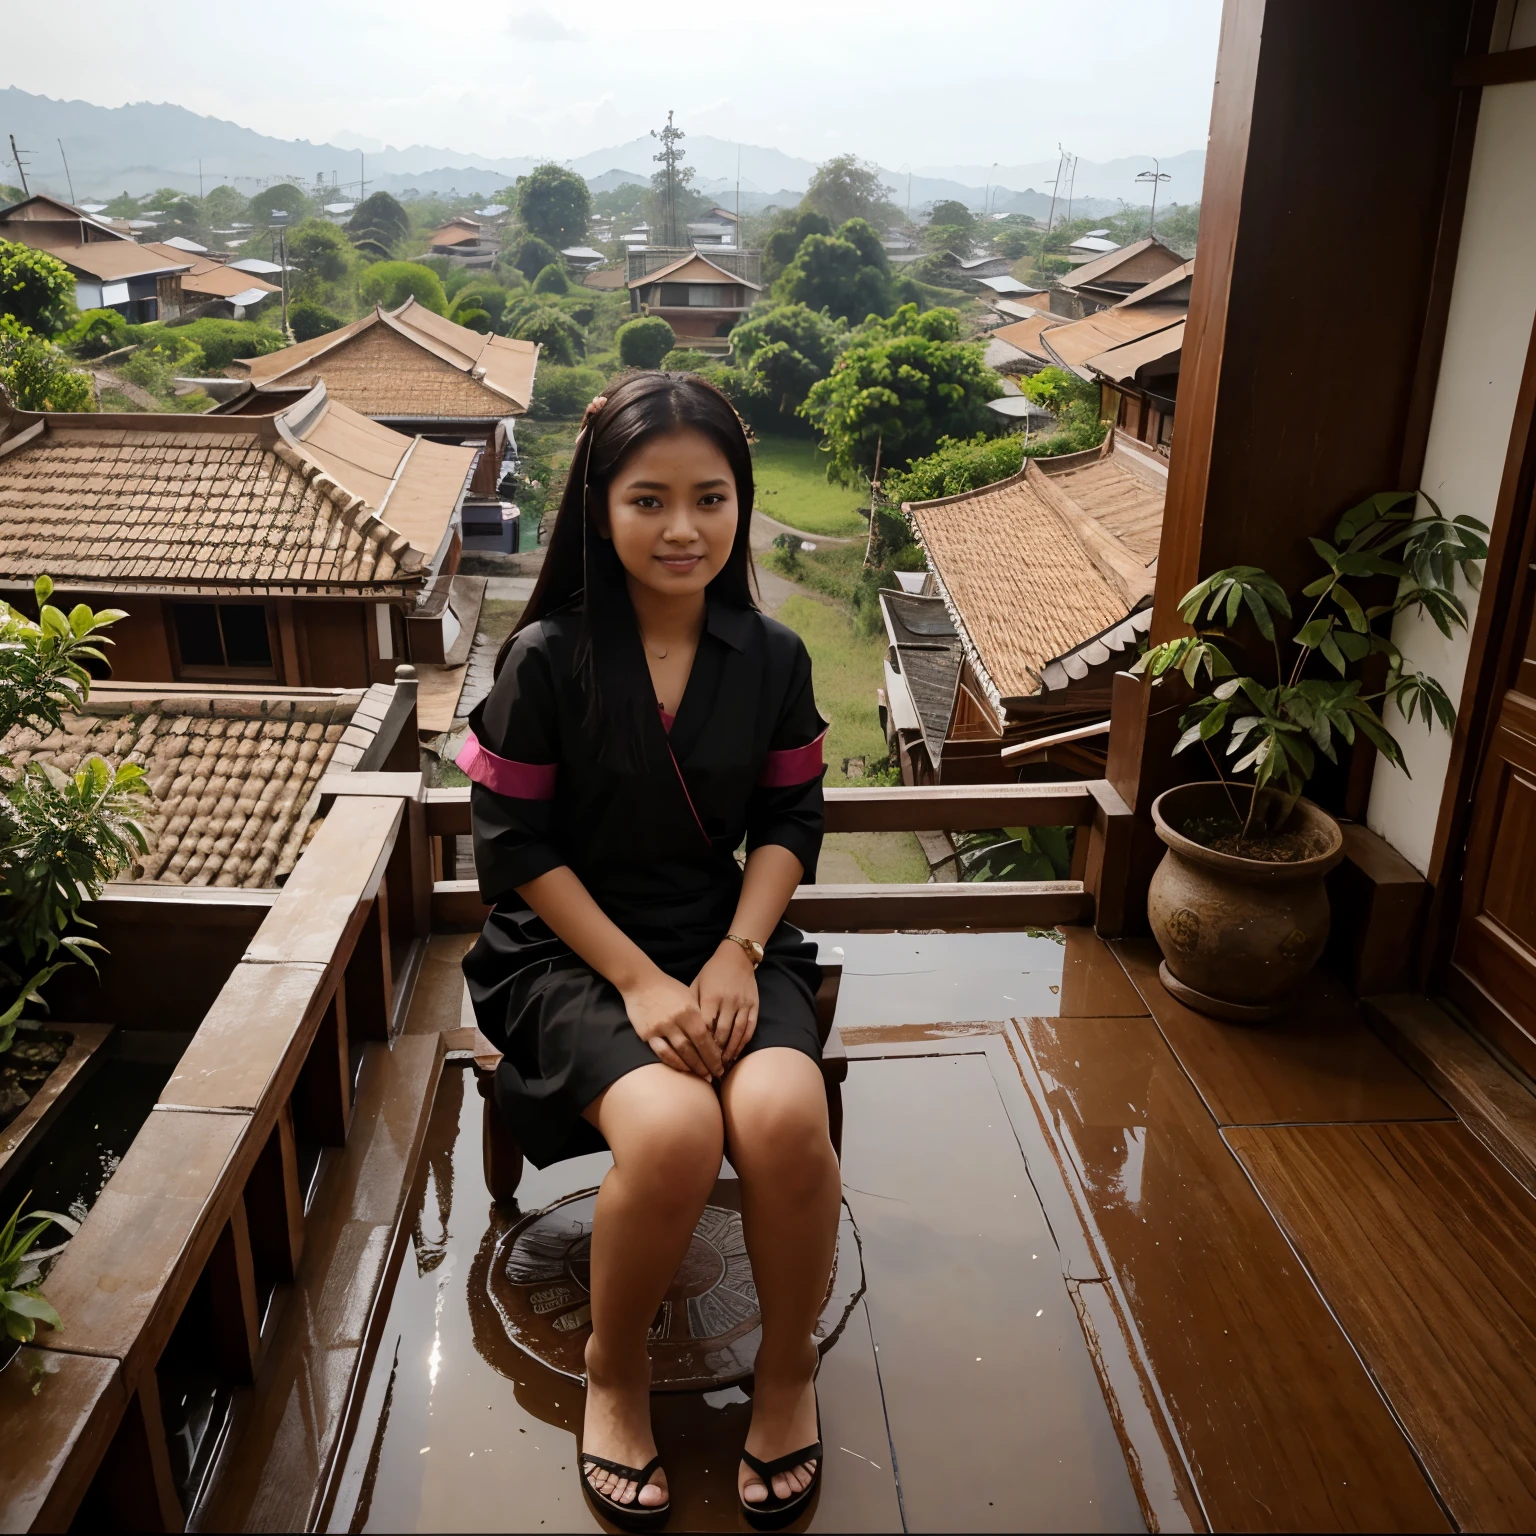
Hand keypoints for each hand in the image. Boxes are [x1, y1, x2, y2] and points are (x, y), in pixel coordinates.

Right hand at [620, 970, 723, 1079]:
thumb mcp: (689, 996)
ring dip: (692, 1068)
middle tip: (716, 1076)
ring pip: (679, 1054)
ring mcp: (660, 1028)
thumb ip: (699, 1015)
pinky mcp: (647, 1034)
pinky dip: (673, 1062)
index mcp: (689, 1010)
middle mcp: (675, 1021)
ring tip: (702, 1076)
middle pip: (694, 1049)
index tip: (721, 1064)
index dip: (714, 1054)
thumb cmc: (668, 988)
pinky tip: (682, 1068)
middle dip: (706, 1065)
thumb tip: (713, 1036)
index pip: (705, 1038)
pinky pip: (662, 1053)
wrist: (640, 981)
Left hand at [693, 942, 758, 1066]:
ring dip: (730, 1052)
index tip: (696, 1059)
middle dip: (715, 1054)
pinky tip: (737, 1053)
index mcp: (711, 997)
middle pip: (722, 1034)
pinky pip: (750, 1028)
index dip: (701, 1045)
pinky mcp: (754, 1005)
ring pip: (737, 1033)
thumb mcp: (695, 985)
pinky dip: (743, 1042)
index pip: (705, 1027)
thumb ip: (691, 1006)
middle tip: (709, 1070)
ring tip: (723, 1065)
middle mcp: (728, 1002)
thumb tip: (683, 1030)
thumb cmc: (711, 972)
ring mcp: (743, 1004)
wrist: (736, 956)